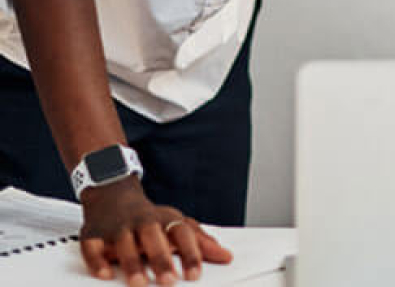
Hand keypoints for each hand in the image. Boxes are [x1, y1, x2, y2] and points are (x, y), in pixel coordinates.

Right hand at [79, 178, 230, 284]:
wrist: (112, 193)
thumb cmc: (150, 216)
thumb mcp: (177, 224)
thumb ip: (200, 242)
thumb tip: (226, 257)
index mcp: (165, 218)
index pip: (182, 233)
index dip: (190, 253)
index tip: (195, 274)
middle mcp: (142, 220)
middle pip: (153, 236)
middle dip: (161, 258)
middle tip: (169, 281)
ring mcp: (117, 227)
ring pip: (124, 242)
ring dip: (131, 262)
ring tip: (139, 283)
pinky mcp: (93, 233)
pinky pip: (92, 246)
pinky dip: (97, 260)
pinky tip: (104, 274)